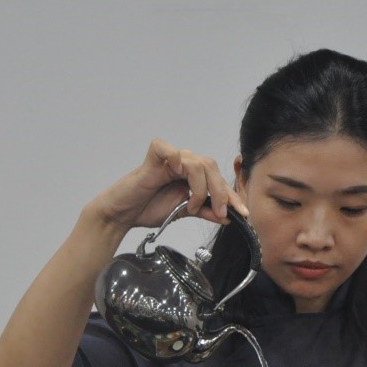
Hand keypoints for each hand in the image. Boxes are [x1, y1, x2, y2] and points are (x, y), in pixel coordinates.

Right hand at [94, 139, 247, 231]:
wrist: (124, 214)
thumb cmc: (149, 208)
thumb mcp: (184, 213)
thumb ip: (205, 212)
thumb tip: (228, 217)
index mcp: (192, 173)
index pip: (217, 178)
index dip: (230, 195)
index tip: (242, 213)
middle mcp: (183, 163)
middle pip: (211, 167)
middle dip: (220, 191)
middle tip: (220, 212)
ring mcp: (168, 159)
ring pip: (196, 162)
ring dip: (200, 187)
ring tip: (192, 205)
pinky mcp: (152, 158)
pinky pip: (167, 149)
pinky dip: (175, 159)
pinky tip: (176, 174)